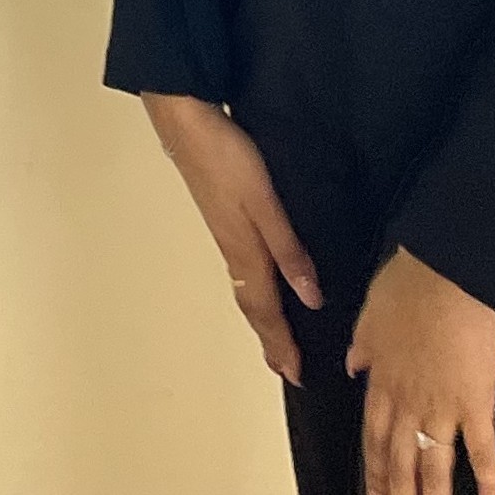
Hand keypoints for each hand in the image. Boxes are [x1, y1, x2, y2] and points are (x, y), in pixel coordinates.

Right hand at [141, 92, 321, 385]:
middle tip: (285, 368)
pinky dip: (254, 290)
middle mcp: (232, 249)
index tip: (297, 375)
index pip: (265, 310)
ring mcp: (224, 233)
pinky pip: (241, 269)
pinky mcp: (221, 216)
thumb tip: (310, 298)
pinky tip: (261, 281)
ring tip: (274, 336)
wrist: (184, 120)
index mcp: (244, 251)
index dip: (281, 343)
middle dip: (269, 339)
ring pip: (244, 288)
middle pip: (251, 306)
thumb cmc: (227, 158)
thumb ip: (288, 249)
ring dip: (261, 318)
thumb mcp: (266, 204)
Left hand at [347, 247, 494, 493]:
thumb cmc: (408, 286)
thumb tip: (353, 366)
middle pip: (399, 460)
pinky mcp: (476, 403)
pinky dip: (487, 477)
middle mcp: (408, 402)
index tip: (372, 491)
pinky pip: (481, 449)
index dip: (373, 470)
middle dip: (397, 492)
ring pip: (433, 465)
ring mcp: (441, 407)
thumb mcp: (368, 316)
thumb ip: (361, 348)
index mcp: (382, 381)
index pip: (373, 438)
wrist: (445, 273)